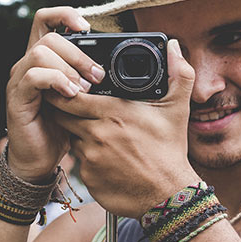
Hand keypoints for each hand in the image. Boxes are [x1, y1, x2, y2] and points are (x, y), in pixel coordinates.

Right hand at [5, 7, 104, 181]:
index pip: (46, 19)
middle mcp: (28, 63)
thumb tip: (118, 67)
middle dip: (79, 53)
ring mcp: (20, 79)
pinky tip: (71, 95)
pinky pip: (33, 76)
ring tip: (84, 89)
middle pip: (49, 36)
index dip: (65, 14)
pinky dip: (56, 81)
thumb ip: (92, 78)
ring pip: (40, 52)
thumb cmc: (62, 125)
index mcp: (45, 58)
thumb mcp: (83, 97)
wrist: (40, 158)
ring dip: (69, 68)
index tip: (87, 28)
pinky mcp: (17, 97)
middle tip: (98, 76)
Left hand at [44, 39, 199, 217]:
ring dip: (76, 132)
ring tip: (96, 132)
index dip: (68, 90)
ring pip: (70, 136)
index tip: (73, 88)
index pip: (72, 95)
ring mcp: (90, 157)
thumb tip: (172, 45)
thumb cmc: (170, 151)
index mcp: (115, 111)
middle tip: (76, 107)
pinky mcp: (87, 177)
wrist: (167, 196)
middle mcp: (98, 133)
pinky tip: (103, 156)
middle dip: (65, 108)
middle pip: (63, 114)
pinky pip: (78, 161)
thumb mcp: (177, 109)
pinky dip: (86, 156)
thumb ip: (177, 73)